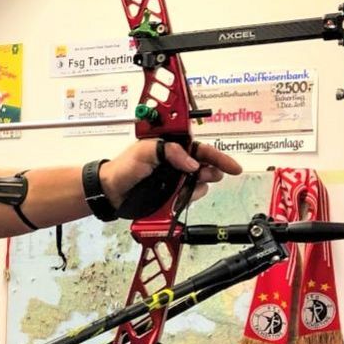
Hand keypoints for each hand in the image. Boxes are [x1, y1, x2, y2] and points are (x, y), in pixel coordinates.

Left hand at [100, 139, 241, 208]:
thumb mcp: (145, 150)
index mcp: (172, 146)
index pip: (200, 148)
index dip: (217, 156)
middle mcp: (177, 162)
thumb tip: (192, 163)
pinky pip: (190, 196)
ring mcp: (176, 179)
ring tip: (191, 186)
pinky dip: (190, 196)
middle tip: (211, 176)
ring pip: (200, 182)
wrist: (112, 191)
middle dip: (213, 170)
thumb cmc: (124, 167)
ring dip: (199, 185)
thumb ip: (170, 151)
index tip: (232, 166)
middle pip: (205, 165)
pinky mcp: (173, 195)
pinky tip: (182, 196)